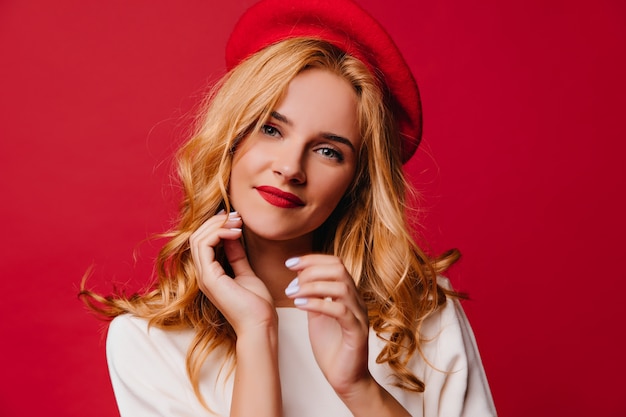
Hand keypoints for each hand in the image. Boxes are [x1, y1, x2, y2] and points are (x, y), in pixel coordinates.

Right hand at [189, 211, 275, 332]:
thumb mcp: (246, 272)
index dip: (216, 225)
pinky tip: (235, 233)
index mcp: (210, 273)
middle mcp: (203, 274)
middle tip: (236, 216)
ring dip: (217, 226)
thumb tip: (232, 235)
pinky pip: (203, 246)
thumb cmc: (256, 304)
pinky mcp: (209, 278)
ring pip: (197, 239)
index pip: (202, 241)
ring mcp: (204, 276)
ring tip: (237, 222)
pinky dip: (218, 234)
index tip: (236, 218)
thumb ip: (236, 255)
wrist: (260, 324)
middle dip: (216, 222)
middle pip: (196, 237)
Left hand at [284, 255, 370, 395]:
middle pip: (339, 269)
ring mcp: (359, 315)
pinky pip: (340, 311)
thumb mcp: (317, 315)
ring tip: (292, 295)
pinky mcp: (357, 333)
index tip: (289, 263)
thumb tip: (299, 274)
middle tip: (290, 285)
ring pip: (341, 287)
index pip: (335, 263)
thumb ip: (312, 295)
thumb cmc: (331, 348)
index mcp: (347, 294)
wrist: (346, 379)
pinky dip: (318, 304)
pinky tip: (300, 306)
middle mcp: (356, 301)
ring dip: (312, 287)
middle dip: (311, 270)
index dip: (312, 259)